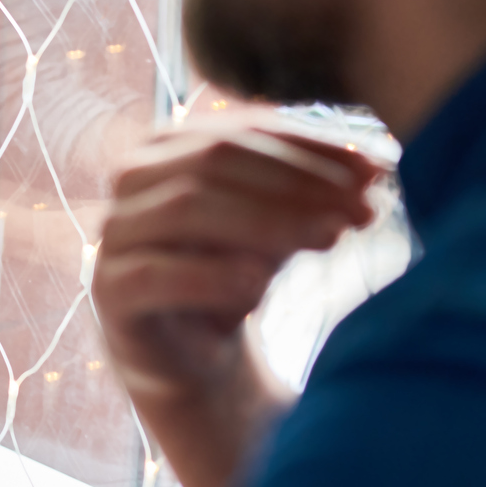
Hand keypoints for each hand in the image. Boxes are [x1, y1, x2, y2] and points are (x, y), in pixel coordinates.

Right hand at [94, 124, 381, 401]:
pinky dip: (209, 274)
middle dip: (297, 182)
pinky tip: (260, 282)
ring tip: (332, 239)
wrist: (193, 356)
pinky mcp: (110, 291)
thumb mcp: (278, 224)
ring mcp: (115, 234)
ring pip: (186, 207)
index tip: (375, 172)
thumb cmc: (235, 274)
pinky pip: (155, 273)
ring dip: (267, 220)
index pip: (241, 131)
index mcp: (168, 146)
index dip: (309, 147)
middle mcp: (131, 179)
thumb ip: (310, 192)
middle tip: (363, 210)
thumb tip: (374, 168)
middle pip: (214, 161)